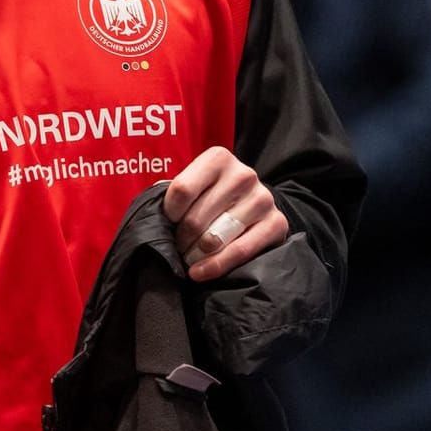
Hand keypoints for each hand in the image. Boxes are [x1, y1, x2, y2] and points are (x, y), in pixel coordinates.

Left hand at [162, 146, 287, 281]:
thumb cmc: (211, 197)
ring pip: (215, 237)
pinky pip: (239, 251)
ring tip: (188, 258)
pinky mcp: (277, 223)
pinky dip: (215, 266)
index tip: (166, 225)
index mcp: (218, 158)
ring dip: (195, 254)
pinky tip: (199, 272)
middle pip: (196, 217)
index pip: (182, 190)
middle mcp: (243, 175)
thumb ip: (173, 195)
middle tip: (176, 248)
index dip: (168, 214)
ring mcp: (262, 199)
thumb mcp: (193, 187)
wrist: (253, 205)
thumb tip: (154, 214)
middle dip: (180, 239)